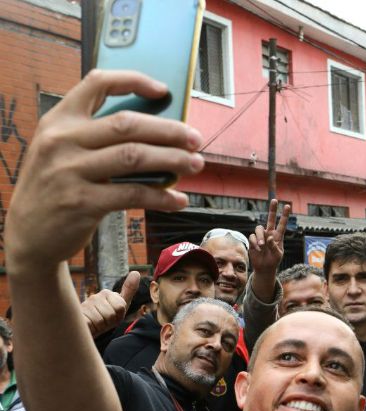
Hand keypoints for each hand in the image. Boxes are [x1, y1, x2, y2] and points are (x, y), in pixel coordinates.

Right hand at [6, 70, 203, 272]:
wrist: (28, 233)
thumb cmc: (57, 187)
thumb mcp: (62, 151)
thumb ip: (96, 136)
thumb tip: (159, 131)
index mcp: (59, 120)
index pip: (97, 83)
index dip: (134, 80)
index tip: (164, 90)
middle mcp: (62, 140)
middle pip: (128, 124)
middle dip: (170, 130)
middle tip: (196, 139)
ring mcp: (70, 171)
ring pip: (134, 156)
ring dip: (173, 159)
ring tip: (196, 164)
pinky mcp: (82, 202)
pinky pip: (133, 194)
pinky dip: (162, 197)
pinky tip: (179, 200)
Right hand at [81, 270, 139, 336]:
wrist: (87, 331)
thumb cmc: (104, 319)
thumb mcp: (119, 307)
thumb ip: (129, 290)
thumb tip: (136, 272)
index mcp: (107, 294)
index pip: (121, 306)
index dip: (118, 316)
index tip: (112, 317)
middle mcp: (95, 296)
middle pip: (112, 313)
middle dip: (109, 322)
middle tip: (103, 322)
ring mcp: (86, 304)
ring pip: (102, 320)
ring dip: (100, 326)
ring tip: (96, 324)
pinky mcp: (77, 314)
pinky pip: (92, 323)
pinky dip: (92, 328)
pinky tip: (89, 325)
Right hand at [249, 199, 288, 274]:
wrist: (264, 268)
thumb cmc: (273, 261)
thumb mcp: (277, 255)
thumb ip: (274, 246)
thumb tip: (269, 237)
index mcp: (278, 236)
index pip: (282, 224)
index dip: (284, 215)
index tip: (287, 206)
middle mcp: (269, 234)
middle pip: (270, 219)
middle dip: (272, 209)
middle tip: (275, 200)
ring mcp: (261, 236)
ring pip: (258, 228)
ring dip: (260, 237)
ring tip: (262, 246)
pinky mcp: (253, 240)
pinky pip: (252, 237)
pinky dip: (255, 243)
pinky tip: (257, 249)